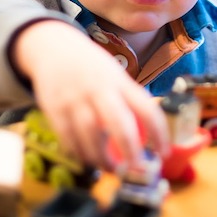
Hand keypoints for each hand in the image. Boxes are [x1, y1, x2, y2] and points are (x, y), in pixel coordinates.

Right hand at [12, 20, 168, 169]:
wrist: (53, 47)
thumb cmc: (90, 66)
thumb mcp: (114, 75)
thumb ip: (128, 101)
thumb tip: (147, 135)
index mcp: (120, 82)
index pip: (146, 109)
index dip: (158, 134)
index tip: (164, 153)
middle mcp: (99, 90)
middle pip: (118, 124)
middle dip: (130, 151)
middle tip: (136, 170)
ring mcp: (75, 99)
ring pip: (90, 136)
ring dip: (102, 159)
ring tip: (111, 169)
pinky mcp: (54, 108)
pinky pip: (68, 138)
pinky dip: (79, 153)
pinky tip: (87, 159)